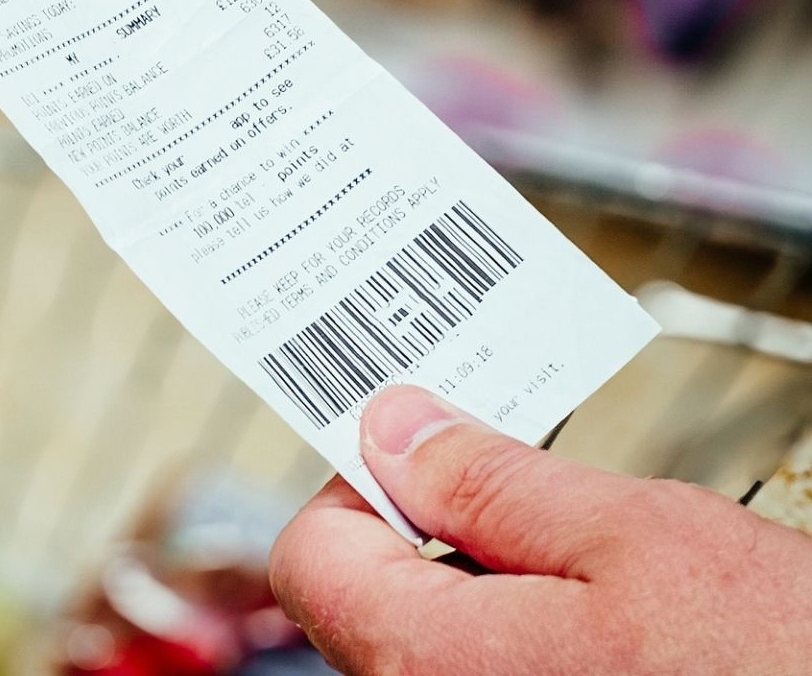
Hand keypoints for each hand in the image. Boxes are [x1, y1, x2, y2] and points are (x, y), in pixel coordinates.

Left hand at [269, 385, 811, 674]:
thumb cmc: (774, 664)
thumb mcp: (636, 537)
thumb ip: (492, 481)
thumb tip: (391, 428)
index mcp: (433, 661)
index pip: (313, 552)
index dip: (362, 480)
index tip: (428, 447)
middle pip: (368, 600)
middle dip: (437, 530)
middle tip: (534, 496)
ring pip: (433, 641)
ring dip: (490, 586)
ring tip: (597, 571)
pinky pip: (485, 674)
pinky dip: (526, 636)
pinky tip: (611, 625)